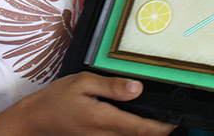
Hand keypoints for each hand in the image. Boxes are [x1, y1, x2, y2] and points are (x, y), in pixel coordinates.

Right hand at [15, 72, 175, 135]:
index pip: (143, 129)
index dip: (164, 126)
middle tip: (169, 114)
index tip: (176, 118)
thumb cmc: (57, 99)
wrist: (37, 119)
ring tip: (154, 116)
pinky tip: (132, 120)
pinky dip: (132, 132)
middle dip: (159, 129)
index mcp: (104, 119)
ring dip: (145, 132)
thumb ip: (112, 86)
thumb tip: (137, 88)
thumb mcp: (83, 82)